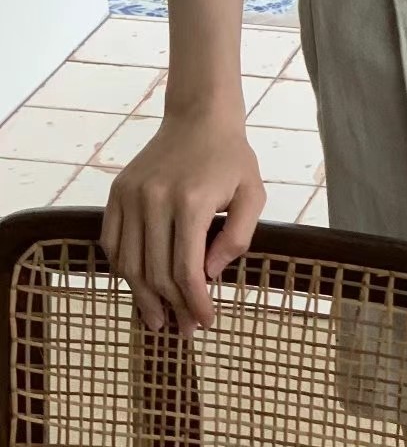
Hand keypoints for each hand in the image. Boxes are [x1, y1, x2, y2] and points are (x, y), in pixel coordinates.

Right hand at [101, 104, 265, 336]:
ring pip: (129, 263)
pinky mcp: (117, 192)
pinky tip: (138, 285)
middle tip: (184, 330)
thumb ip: (238, 238)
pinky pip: (111, 242)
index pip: (187, 270)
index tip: (204, 322)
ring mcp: (131, 195)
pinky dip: (122, 268)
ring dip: (142, 297)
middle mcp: (155, 199)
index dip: (195, 303)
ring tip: (157, 319)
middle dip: (172, 307)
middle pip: (156, 272)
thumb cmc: (231, 158)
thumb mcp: (254, 194)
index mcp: (190, 202)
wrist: (200, 117)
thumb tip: (209, 275)